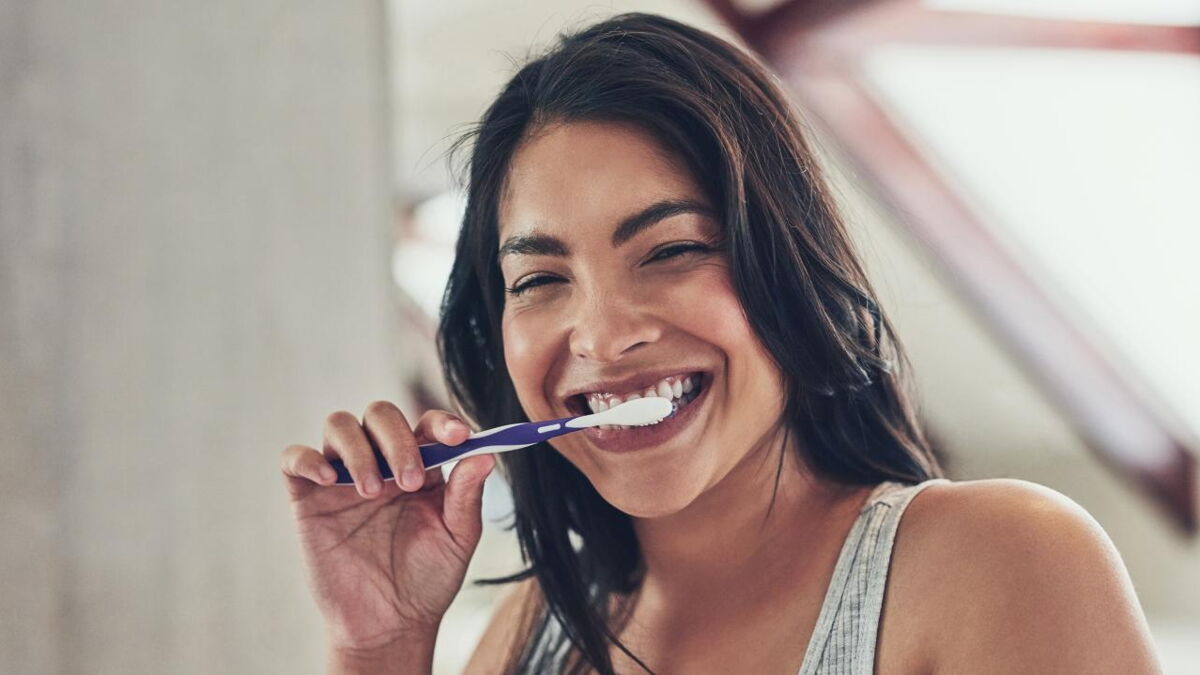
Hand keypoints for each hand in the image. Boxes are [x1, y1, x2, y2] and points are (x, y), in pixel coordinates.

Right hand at [280, 401, 495, 657]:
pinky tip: (329, 480)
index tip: (458, 437)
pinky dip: (308, 458)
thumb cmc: (428, 579)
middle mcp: (381, 462)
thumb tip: (486, 455)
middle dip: (397, 439)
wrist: (389, 624)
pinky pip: (295, 459)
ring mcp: (343, 477)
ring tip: (372, 493)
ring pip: (339, 425)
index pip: (428, 425)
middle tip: (409, 481)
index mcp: (420, 465)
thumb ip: (467, 495)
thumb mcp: (457, 538)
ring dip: (358, 450)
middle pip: (381, 415)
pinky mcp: (309, 498)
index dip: (442, 422)